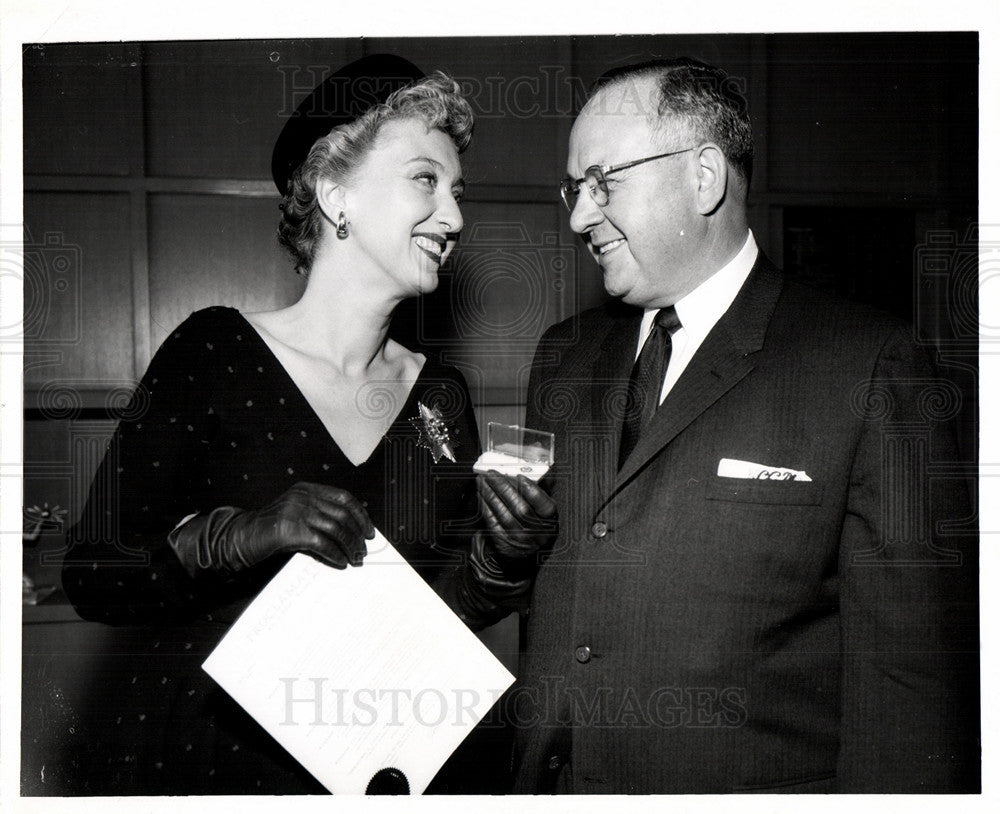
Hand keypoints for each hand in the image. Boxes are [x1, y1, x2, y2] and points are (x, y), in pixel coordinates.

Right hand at [168, 482, 374, 575]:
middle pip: (342, 514)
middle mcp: (303, 497)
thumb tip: (351, 533)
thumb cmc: (271, 530)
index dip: (360, 515)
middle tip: (363, 550)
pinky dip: (334, 554)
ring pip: (335, 528)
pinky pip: (322, 543)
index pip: (344, 497)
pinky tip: (339, 562)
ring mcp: (296, 511)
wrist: (241, 537)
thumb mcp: (297, 515)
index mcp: (307, 489)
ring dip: (349, 546)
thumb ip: (319, 516)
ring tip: (355, 558)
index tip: (369, 531)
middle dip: (356, 534)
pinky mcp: (290, 530)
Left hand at [476, 470, 557, 570]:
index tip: (519, 476)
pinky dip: (485, 506)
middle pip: (520, 508)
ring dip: (490, 494)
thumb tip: (530, 473)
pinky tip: (481, 494)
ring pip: (503, 514)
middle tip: (492, 474)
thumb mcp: (542, 511)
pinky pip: (492, 522)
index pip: (544, 505)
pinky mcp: (504, 543)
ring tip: (482, 480)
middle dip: (504, 488)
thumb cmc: (533, 524)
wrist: (523, 553)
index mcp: (550, 521)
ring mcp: (519, 539)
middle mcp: (536, 532)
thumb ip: (539, 492)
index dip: (532, 490)